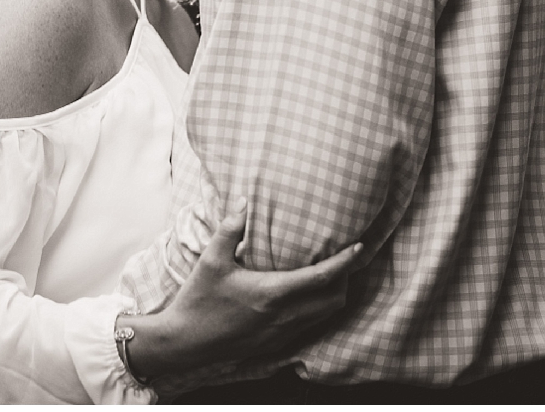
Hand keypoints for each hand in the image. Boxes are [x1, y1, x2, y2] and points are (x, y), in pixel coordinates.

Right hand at [123, 200, 364, 378]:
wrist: (185, 342)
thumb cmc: (198, 300)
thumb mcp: (211, 260)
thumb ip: (230, 229)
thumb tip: (244, 202)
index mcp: (272, 293)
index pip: (322, 278)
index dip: (345, 262)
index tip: (360, 247)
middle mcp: (284, 316)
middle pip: (334, 300)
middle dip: (346, 279)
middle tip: (345, 258)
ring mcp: (281, 333)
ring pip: (325, 316)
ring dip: (334, 295)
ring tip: (332, 275)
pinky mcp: (275, 343)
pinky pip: (310, 326)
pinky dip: (319, 310)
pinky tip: (307, 297)